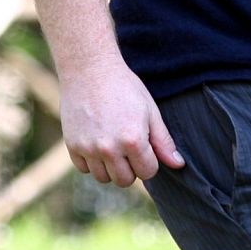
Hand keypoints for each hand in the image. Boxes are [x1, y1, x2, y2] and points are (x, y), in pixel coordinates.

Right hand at [58, 59, 184, 186]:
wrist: (89, 69)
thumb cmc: (124, 87)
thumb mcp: (149, 110)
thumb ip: (163, 141)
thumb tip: (178, 165)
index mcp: (133, 141)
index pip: (148, 172)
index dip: (149, 160)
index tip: (144, 144)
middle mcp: (109, 149)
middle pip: (125, 180)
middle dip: (131, 167)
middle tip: (128, 145)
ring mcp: (88, 148)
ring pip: (103, 178)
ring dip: (110, 166)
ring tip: (112, 143)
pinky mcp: (72, 145)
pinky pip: (84, 168)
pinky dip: (91, 161)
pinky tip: (96, 140)